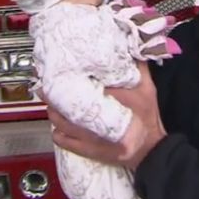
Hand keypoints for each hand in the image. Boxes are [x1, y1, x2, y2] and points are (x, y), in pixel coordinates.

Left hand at [48, 62, 166, 169]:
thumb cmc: (148, 119)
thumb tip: (131, 49)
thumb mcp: (147, 88)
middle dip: (55, 93)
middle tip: (48, 83)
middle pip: (62, 102)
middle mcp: (92, 117)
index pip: (79, 85)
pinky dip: (57, 131)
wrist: (150, 149)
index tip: (59, 68)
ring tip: (51, 101)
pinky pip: (61, 139)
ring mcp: (86, 135)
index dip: (66, 76)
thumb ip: (139, 68)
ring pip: (58, 121)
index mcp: (106, 99)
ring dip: (53, 110)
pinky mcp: (85, 149)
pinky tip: (58, 125)